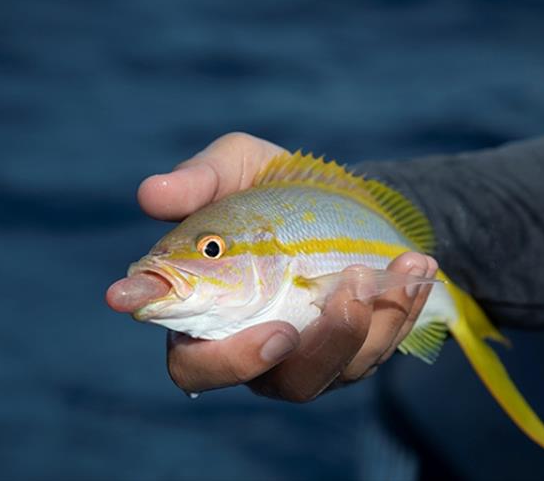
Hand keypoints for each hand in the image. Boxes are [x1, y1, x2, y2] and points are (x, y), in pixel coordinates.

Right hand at [107, 133, 437, 400]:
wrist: (347, 199)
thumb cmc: (276, 187)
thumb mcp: (239, 166)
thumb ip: (200, 180)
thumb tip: (151, 194)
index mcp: (208, 309)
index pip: (180, 343)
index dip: (169, 332)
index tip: (126, 295)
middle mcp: (251, 342)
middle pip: (252, 378)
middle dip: (278, 356)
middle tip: (315, 309)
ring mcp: (305, 355)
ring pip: (321, 377)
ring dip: (354, 331)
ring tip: (380, 270)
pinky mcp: (354, 354)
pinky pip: (377, 351)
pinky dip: (400, 311)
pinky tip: (416, 267)